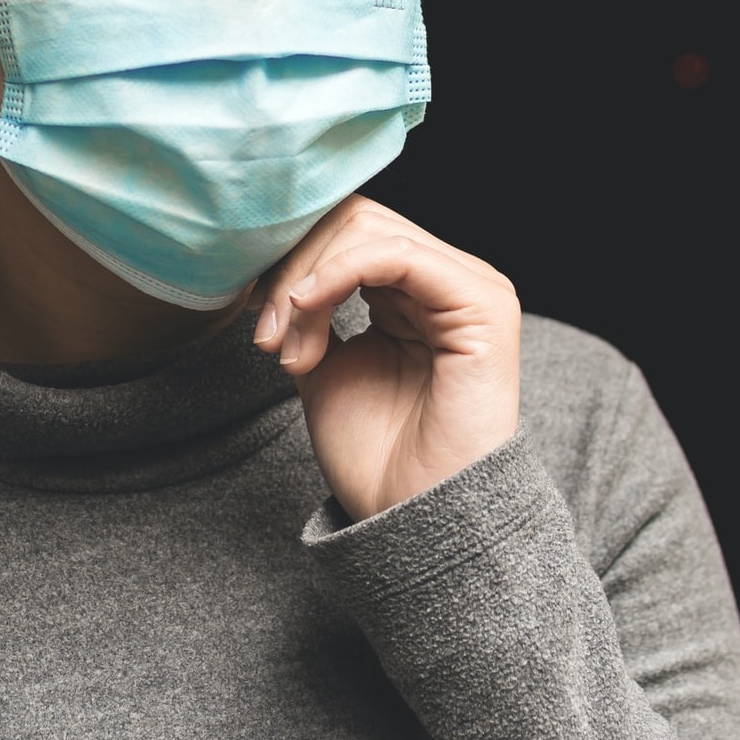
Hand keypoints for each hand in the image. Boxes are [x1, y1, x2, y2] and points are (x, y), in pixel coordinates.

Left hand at [252, 195, 521, 521]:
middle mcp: (448, 279)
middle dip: (294, 270)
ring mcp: (469, 286)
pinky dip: (335, 274)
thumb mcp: (324, 366)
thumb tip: (276, 269)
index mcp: (416, 290)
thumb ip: (308, 311)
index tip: (258, 330)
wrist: (415, 519)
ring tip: (289, 348)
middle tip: (268, 337)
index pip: (346, 232)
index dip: (291, 264)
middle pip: (353, 220)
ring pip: (367, 231)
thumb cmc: (379, 456)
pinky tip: (308, 311)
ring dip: (307, 281)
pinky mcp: (481, 301)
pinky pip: (395, 254)